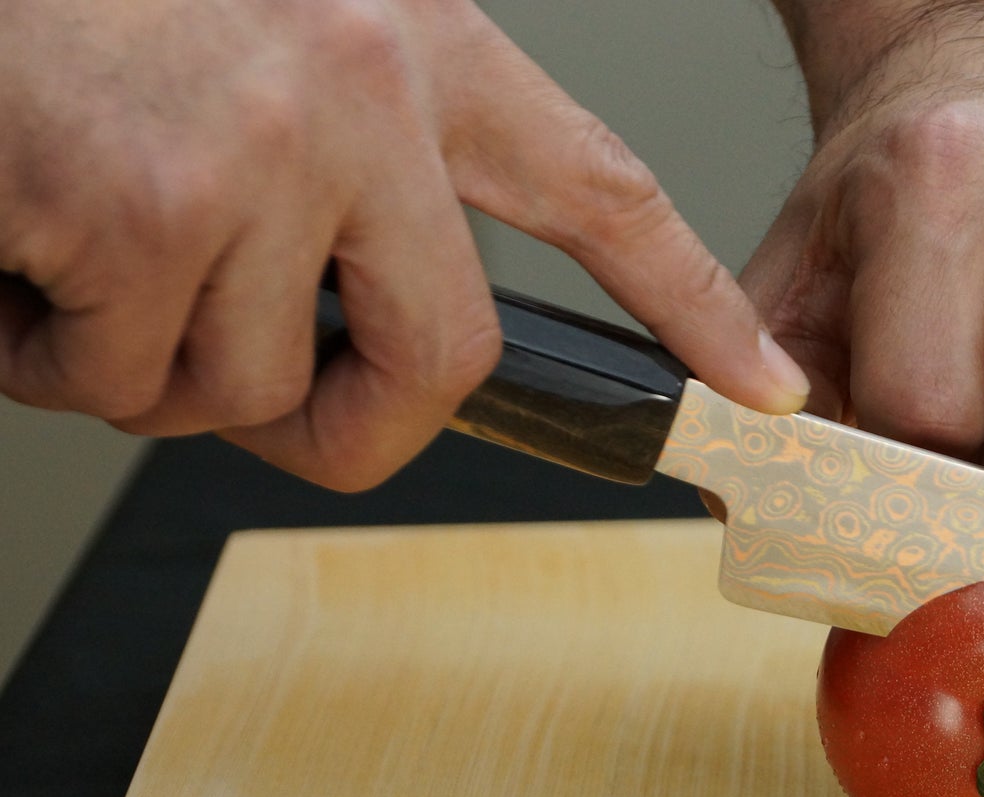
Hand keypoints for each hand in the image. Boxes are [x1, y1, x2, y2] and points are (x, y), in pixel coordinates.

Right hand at [0, 0, 807, 489]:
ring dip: (148, 361)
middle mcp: (359, 88)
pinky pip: (125, 382)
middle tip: (261, 392)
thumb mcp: (270, 39)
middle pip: (441, 358)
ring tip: (77, 242)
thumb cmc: (88, 2)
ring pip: (247, 388)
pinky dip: (50, 353)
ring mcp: (257, 150)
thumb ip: (356, 176)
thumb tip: (366, 341)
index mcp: (412, 42)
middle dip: (346, 419)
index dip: (693, 302)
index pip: (601, 191)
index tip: (761, 381)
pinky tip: (20, 247)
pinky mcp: (143, 208)